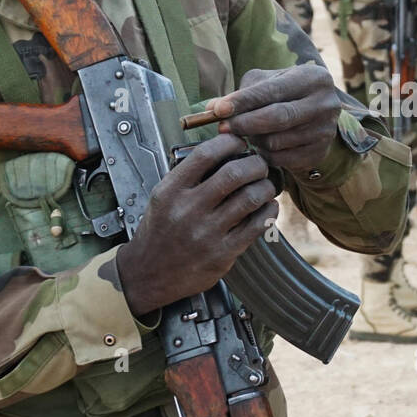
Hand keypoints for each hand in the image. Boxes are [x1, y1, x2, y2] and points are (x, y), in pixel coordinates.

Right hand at [117, 133, 277, 314]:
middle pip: (235, 173)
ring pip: (251, 198)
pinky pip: (257, 225)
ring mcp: (207, 233)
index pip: (206, 154)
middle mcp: (188, 210)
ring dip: (266, 187)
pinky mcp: (222, 253)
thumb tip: (227, 153)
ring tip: (265, 186)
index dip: (230, 143)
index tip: (240, 143)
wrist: (148, 273)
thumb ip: (189, 176)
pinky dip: (268, 211)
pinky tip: (267, 207)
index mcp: (171, 191)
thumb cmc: (160, 231)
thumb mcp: (163, 197)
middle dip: (255, 164)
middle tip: (260, 165)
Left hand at [205, 64, 340, 171]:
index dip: (243, 101)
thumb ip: (240, 94)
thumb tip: (211, 109)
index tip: (218, 110)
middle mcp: (326, 103)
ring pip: (277, 141)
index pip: (272, 90)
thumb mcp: (266, 83)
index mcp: (313, 77)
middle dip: (245, 123)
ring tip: (246, 133)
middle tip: (222, 127)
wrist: (314, 115)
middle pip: (277, 117)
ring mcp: (326, 130)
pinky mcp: (320, 152)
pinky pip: (282, 159)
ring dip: (254, 139)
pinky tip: (260, 146)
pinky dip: (264, 154)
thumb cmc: (284, 94)